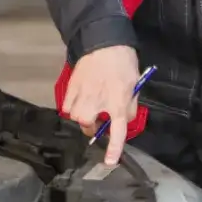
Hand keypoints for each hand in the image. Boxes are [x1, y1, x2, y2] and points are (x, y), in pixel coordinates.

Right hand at [62, 44, 138, 165]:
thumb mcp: (135, 84)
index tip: (110, 162)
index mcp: (117, 101)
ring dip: (81, 116)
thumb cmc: (123, 62)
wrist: (104, 40)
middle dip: (91, 126)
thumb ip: (130, 106)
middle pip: (86, 124)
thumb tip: (124, 119)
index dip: (114, 148)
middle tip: (98, 120)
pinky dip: (71, 107)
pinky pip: (66, 105)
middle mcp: (97, 100)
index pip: (117, 130)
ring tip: (88, 109)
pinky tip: (78, 101)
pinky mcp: (71, 85)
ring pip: (74, 116)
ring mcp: (81, 93)